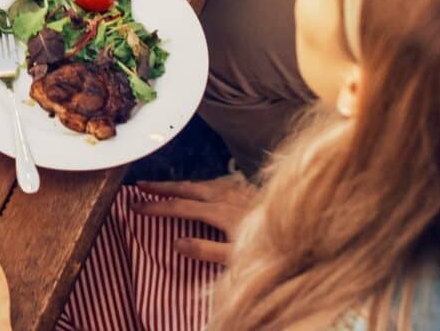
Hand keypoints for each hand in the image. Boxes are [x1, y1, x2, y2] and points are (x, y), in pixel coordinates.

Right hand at [142, 176, 259, 267]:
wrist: (304, 228)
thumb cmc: (270, 246)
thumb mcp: (236, 256)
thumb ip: (205, 250)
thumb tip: (176, 243)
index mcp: (219, 211)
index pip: (180, 207)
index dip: (156, 205)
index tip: (135, 204)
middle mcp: (226, 196)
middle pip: (187, 188)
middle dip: (162, 187)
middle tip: (140, 185)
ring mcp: (237, 190)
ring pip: (201, 183)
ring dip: (180, 184)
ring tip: (164, 186)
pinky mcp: (247, 191)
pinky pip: (215, 183)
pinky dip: (200, 184)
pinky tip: (201, 188)